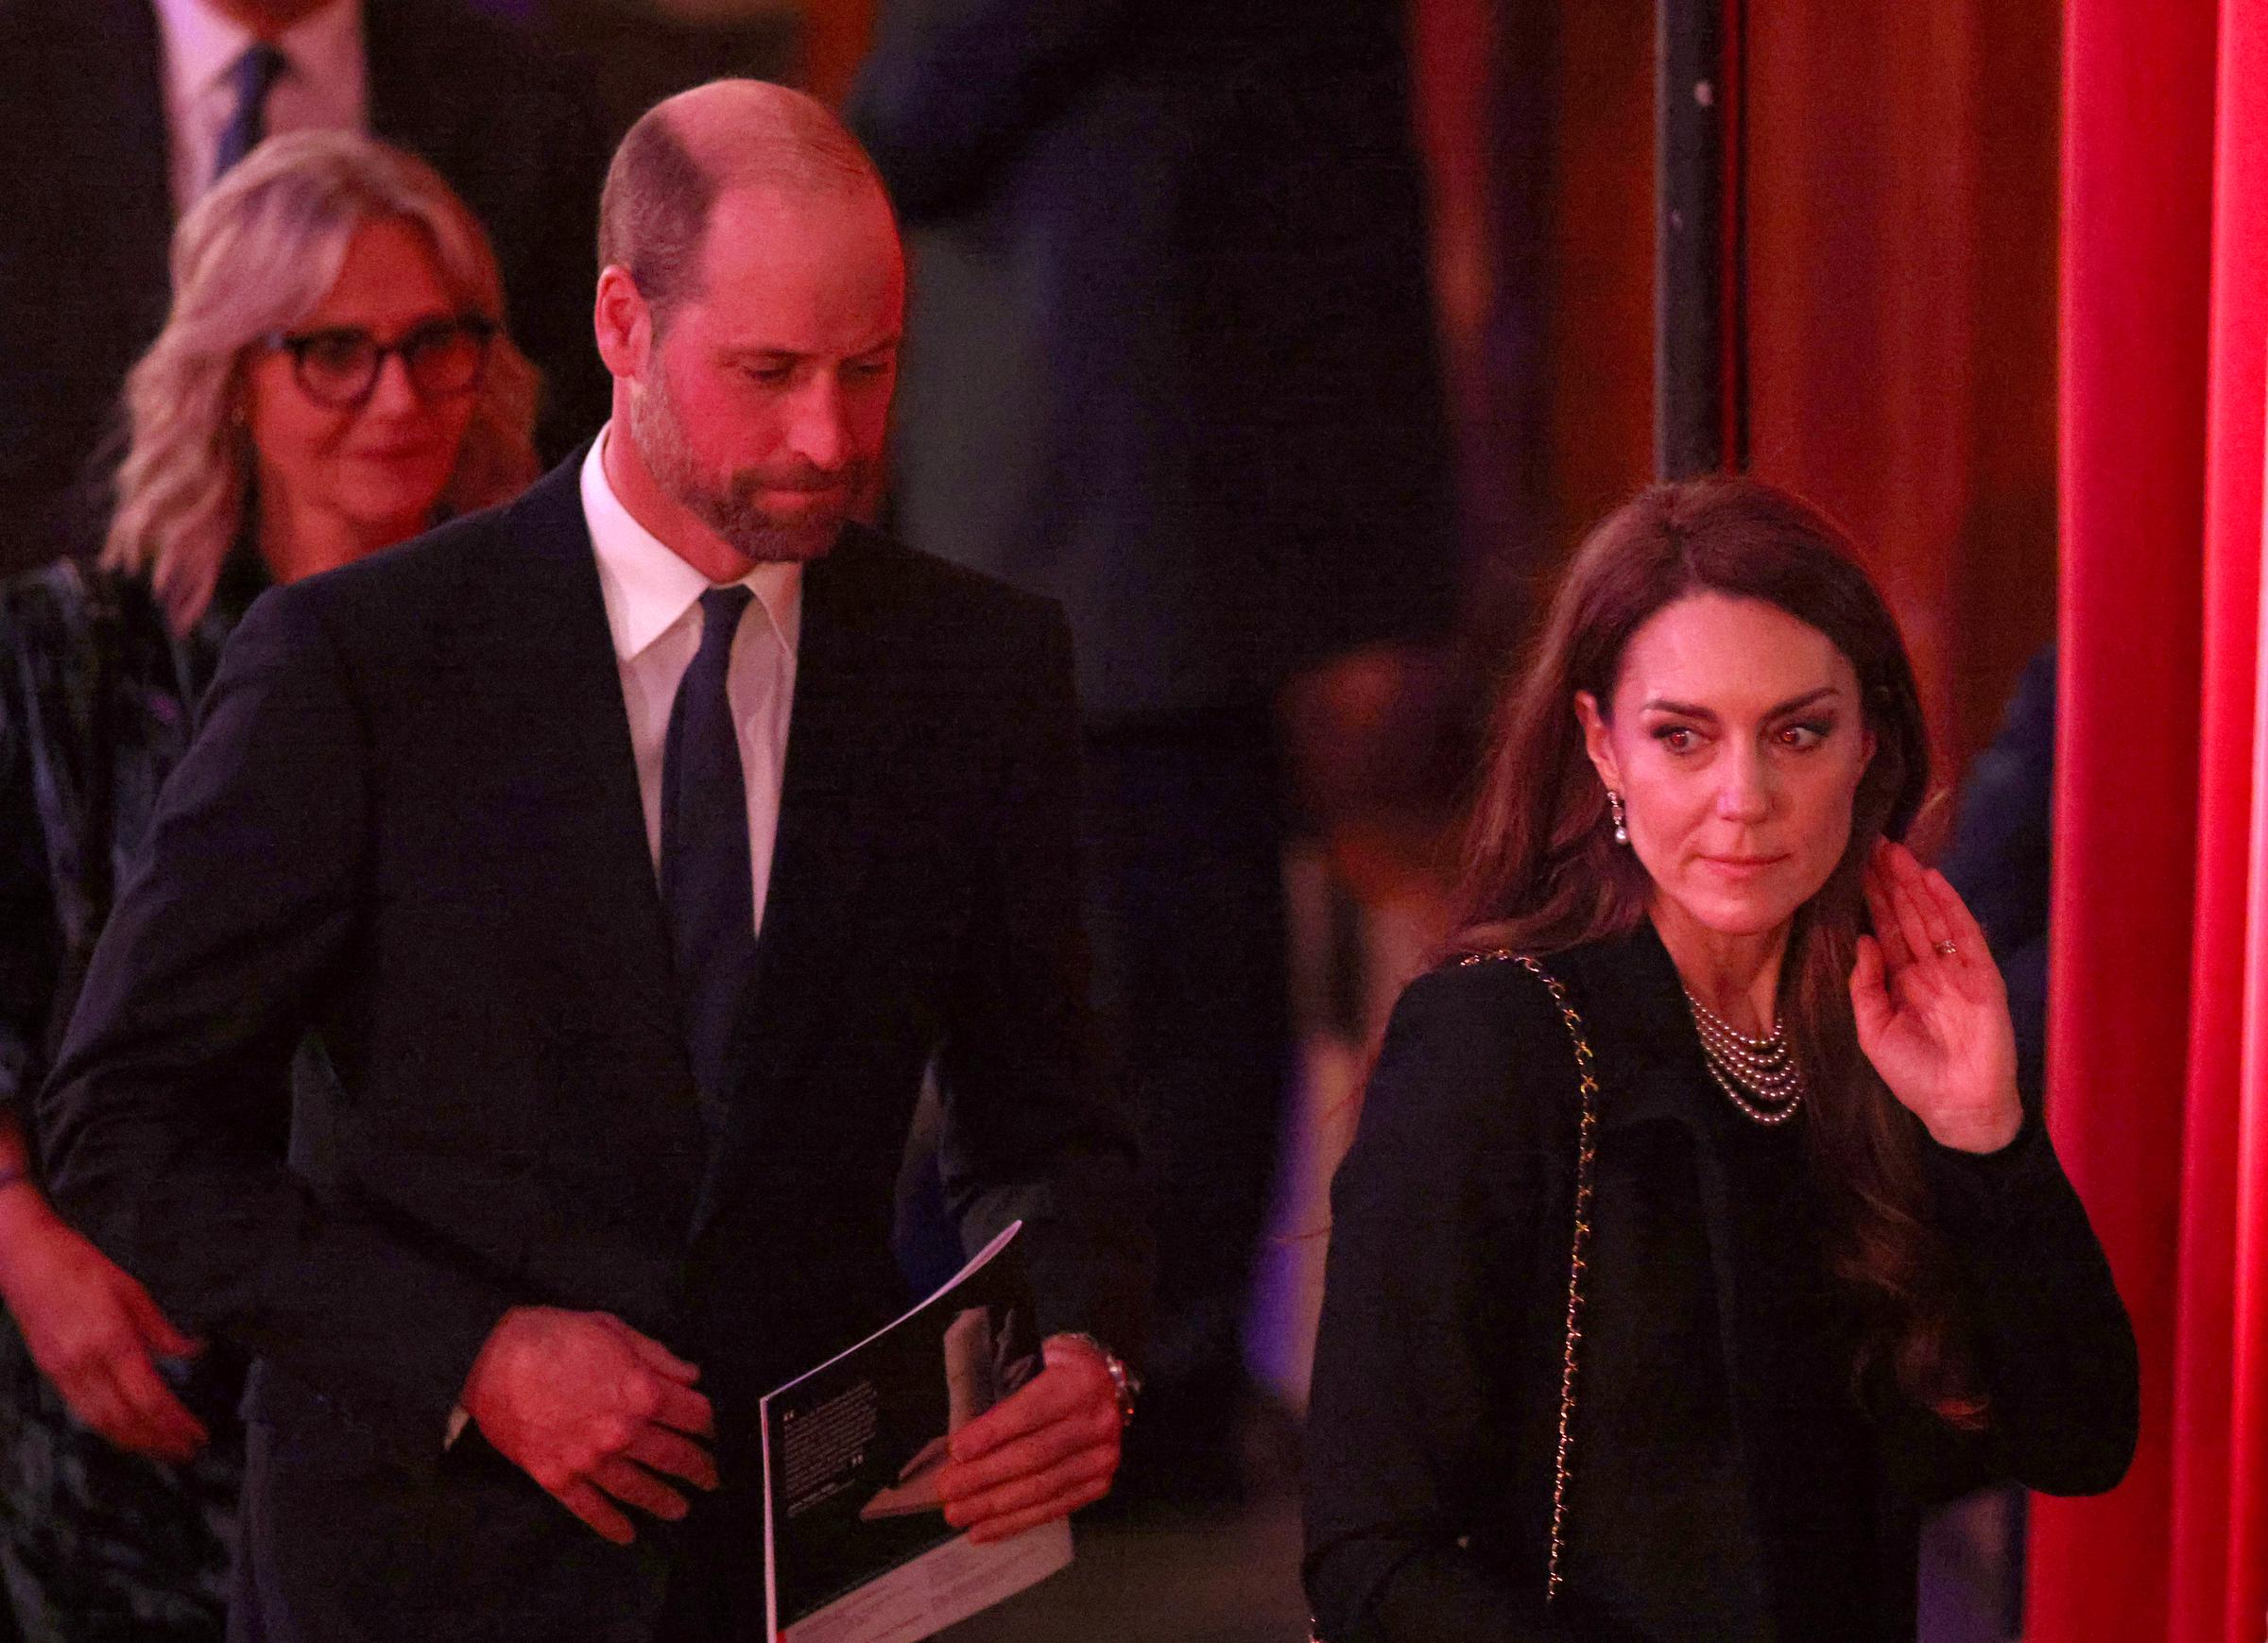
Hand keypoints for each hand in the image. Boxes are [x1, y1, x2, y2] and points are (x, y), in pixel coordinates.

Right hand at [0, 1187, 207, 1460]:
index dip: (173, 1422)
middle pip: (124, 1419)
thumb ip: (161, 1329)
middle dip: (156, 1441)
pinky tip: (126, 1430)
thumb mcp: (132, 1289)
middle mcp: (83, 1363)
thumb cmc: (80, 1266)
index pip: (148, 1396)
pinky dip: (107, 1427)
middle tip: (185, 1451)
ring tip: (161, 1450)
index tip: (196, 1434)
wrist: (25, 1258)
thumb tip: (192, 1350)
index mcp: (110, 1340)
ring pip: (99, 1422)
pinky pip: (82, 1410)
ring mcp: (62, 1371)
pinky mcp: (50, 1372)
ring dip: (132, 1441)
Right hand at [460, 1306, 717, 1544]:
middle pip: (676, 1457)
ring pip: (639, 1490)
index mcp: (643, 1391)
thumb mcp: (615, 1330)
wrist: (489, 1358)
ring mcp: (590, 1460)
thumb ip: (659, 1357)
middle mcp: (623, 1432)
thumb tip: (692, 1376)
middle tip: (713, 1480)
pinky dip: (611, 1525)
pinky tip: (627, 1535)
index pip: (696, 1417)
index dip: (714, 1426)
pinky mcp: (557, 1477)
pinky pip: (590, 1510)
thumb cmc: (555, 1336)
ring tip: (680, 1510)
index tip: (721, 1434)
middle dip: (700, 1470)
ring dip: (665, 1502)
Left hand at [935, 1334, 1122, 1543]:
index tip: (956, 1451)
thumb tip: (962, 1447)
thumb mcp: (1039, 1366)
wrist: (1109, 1388)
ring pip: (1041, 1488)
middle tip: (946, 1489)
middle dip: (984, 1476)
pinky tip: (985, 1529)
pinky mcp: (1099, 1483)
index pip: (1030, 1413)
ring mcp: (1101, 1457)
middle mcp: (1096, 1422)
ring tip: (958, 1514)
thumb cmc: (1062, 1372)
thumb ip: (1008, 1399)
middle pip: (1033, 1456)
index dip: (991, 1434)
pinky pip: (1053, 1508)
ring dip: (994, 1507)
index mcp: (1078, 1384)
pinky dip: (1015, 1522)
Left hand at [1851, 841, 2022, 1152]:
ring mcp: (1956, 971)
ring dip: (1914, 884)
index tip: (1854, 866)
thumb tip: (1861, 940)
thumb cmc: (1913, 1075)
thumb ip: (1866, 986)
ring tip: (1897, 851)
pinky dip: (1951, 906)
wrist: (1958, 1106)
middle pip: (1906, 916)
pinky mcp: (1983, 977)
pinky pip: (1965, 935)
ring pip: (1931, 918)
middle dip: (1889, 881)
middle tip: (1873, 843)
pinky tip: (1934, 880)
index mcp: (1900, 982)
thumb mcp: (1873, 1031)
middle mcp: (1927, 970)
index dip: (1870, 899)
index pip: (1883, 931)